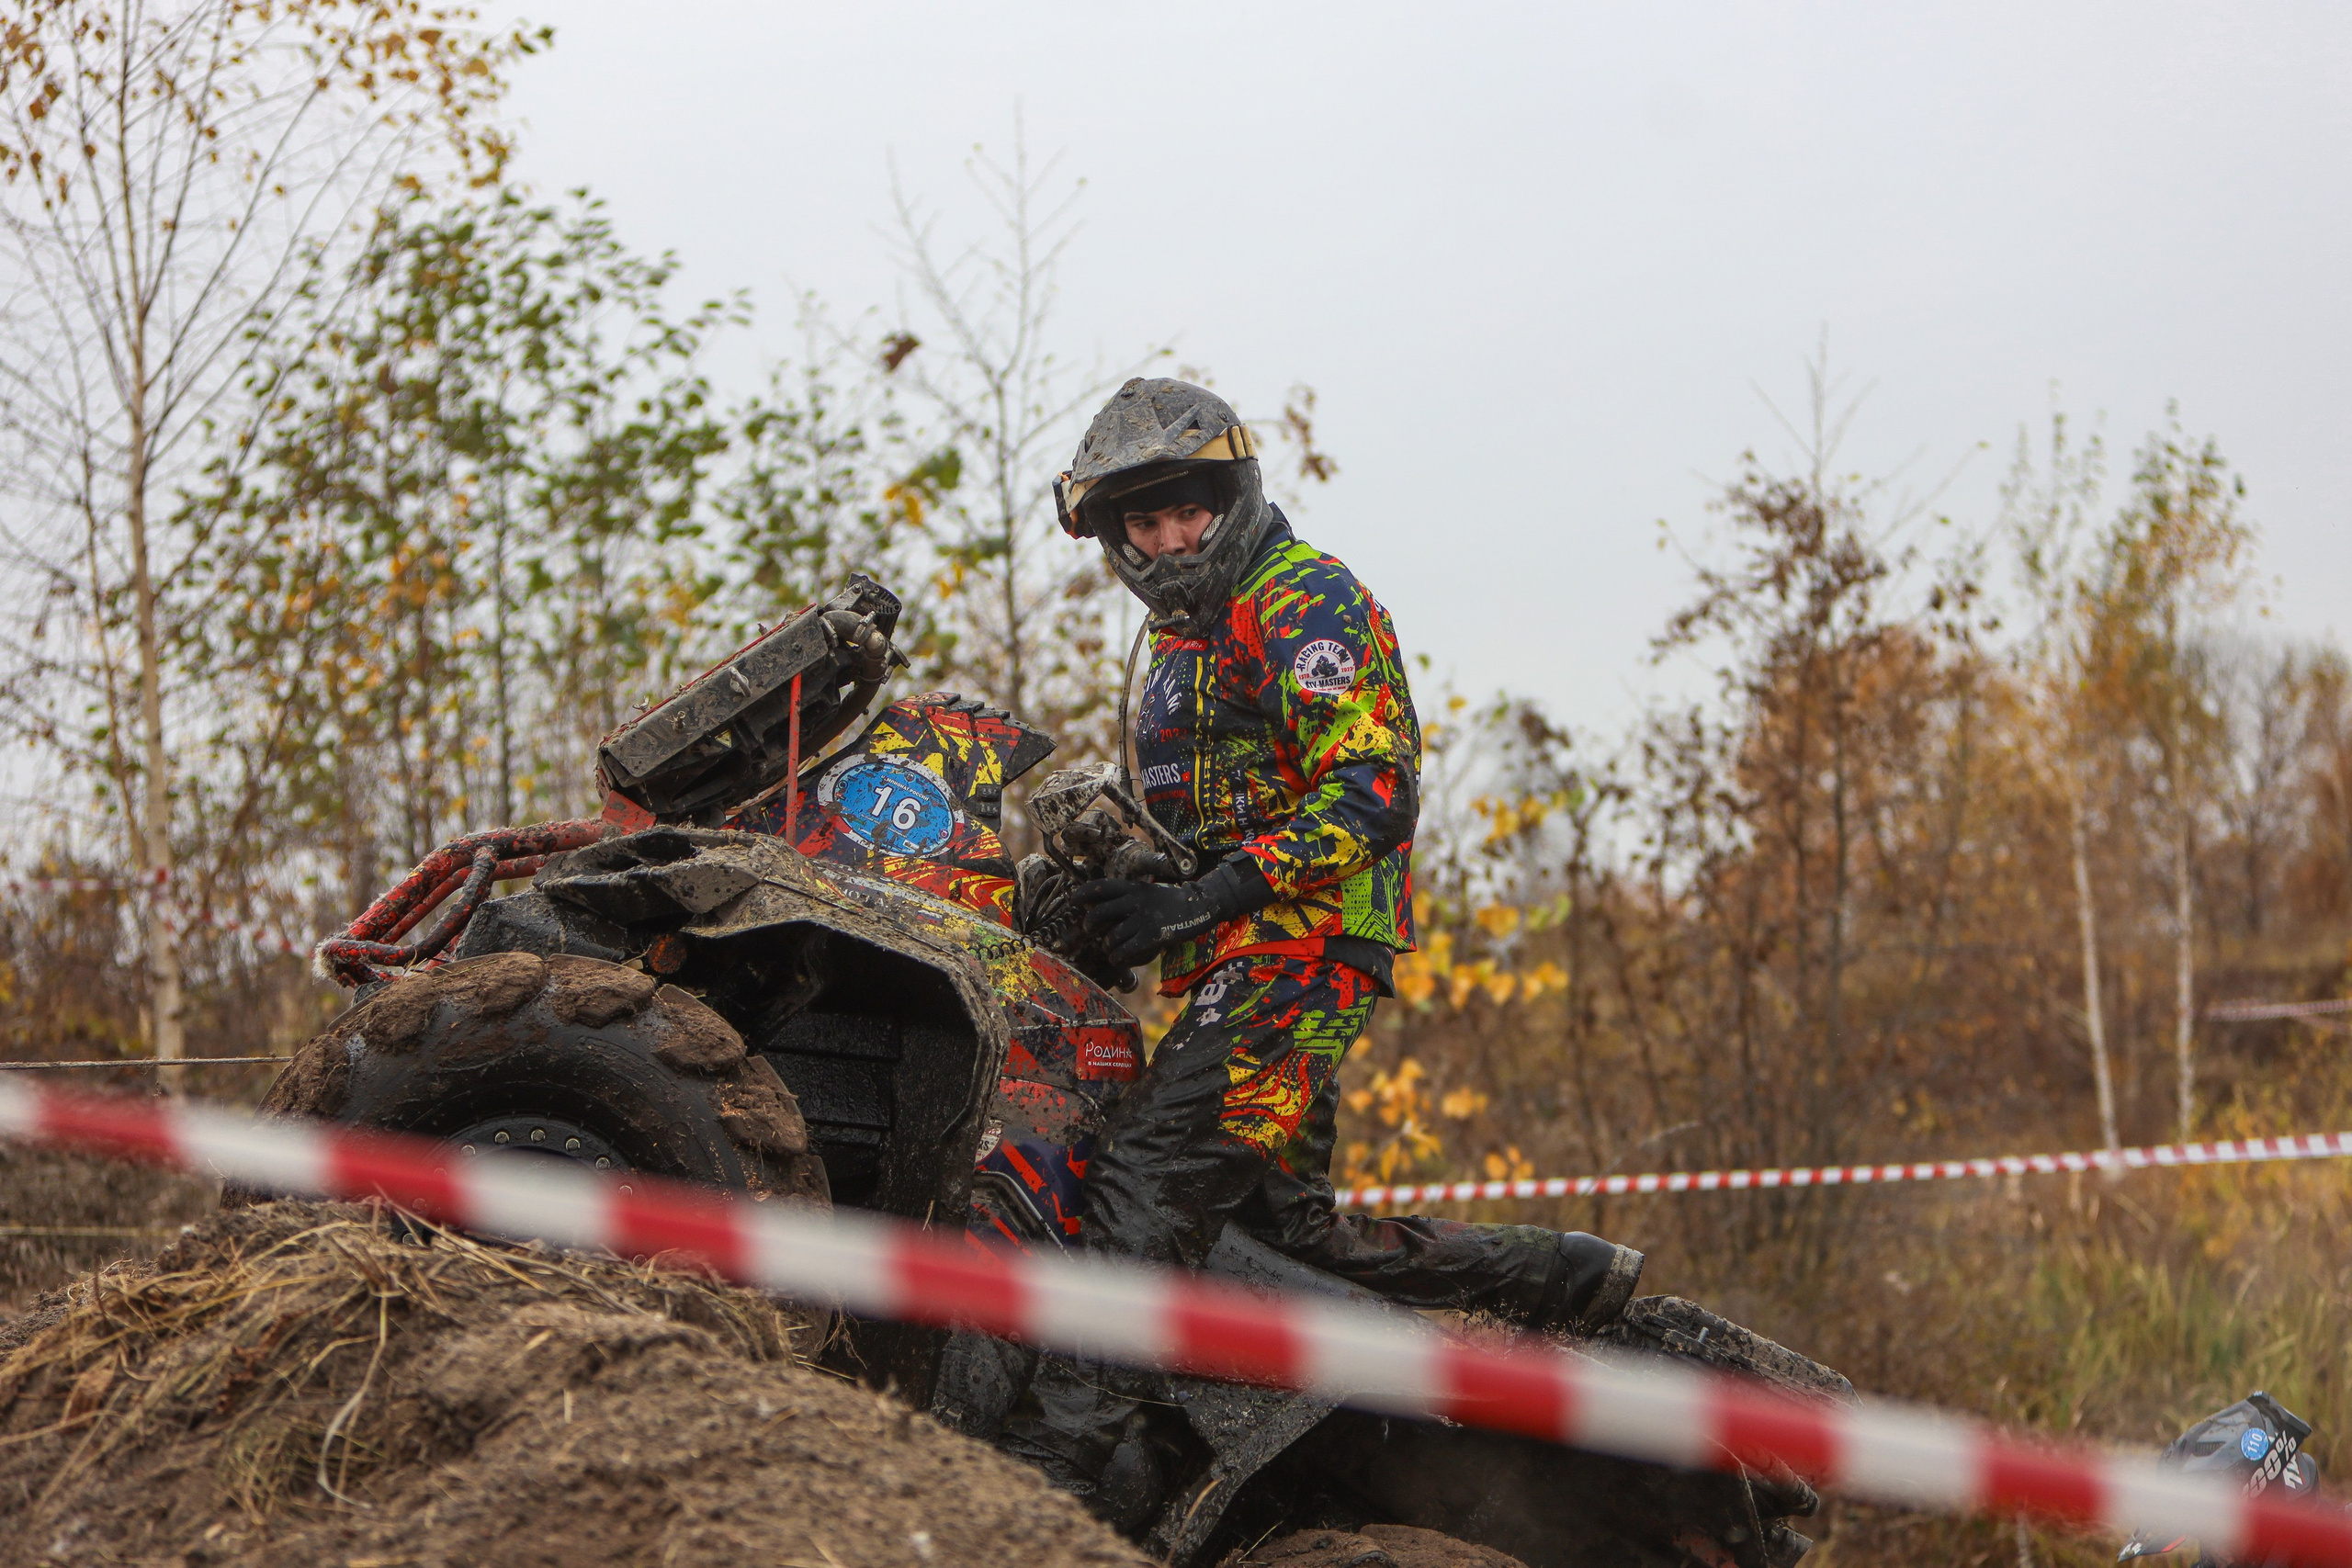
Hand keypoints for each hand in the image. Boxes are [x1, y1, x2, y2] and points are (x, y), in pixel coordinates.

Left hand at [1073, 859, 1273, 966]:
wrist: (1199, 906)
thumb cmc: (1171, 901)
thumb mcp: (1148, 891)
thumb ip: (1128, 897)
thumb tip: (1102, 907)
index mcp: (1132, 887)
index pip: (1100, 887)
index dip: (1082, 894)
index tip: (1073, 901)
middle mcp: (1135, 901)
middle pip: (1099, 913)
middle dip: (1089, 924)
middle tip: (1088, 929)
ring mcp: (1143, 918)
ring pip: (1112, 936)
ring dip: (1107, 946)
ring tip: (1110, 949)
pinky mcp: (1152, 936)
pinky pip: (1126, 950)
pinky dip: (1118, 957)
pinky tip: (1118, 958)